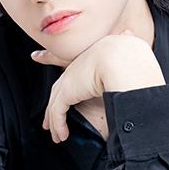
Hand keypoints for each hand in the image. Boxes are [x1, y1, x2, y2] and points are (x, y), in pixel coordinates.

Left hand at [31, 33, 164, 142]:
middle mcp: (76, 66)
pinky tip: (62, 135)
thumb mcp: (127, 48)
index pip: (68, 59)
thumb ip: (127, 42)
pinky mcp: (67, 91)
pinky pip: (58, 112)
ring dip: (54, 120)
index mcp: (89, 55)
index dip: (50, 58)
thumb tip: (130, 34)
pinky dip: (58, 125)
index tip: (37, 55)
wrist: (123, 57)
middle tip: (49, 118)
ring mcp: (70, 78)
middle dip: (52, 103)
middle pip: (58, 87)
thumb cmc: (131, 54)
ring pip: (55, 103)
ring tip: (57, 135)